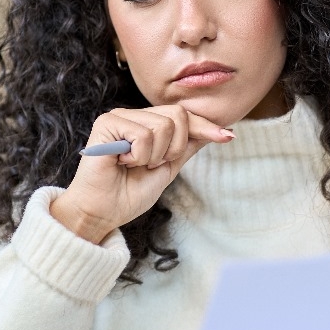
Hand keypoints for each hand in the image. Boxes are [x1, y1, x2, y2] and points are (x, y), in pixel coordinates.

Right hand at [50, 105, 233, 243]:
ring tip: (133, 165)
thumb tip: (216, 131)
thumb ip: (186, 148)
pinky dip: (138, 156)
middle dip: (174, 149)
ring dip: (154, 156)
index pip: (183, 116)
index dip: (204, 126)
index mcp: (147, 125)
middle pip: (178, 116)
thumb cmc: (128, 194)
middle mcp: (134, 116)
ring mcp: (120, 117)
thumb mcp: (167, 169)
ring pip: (163, 126)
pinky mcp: (107, 123)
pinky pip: (144, 135)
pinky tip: (121, 162)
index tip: (227, 136)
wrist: (102, 212)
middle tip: (150, 165)